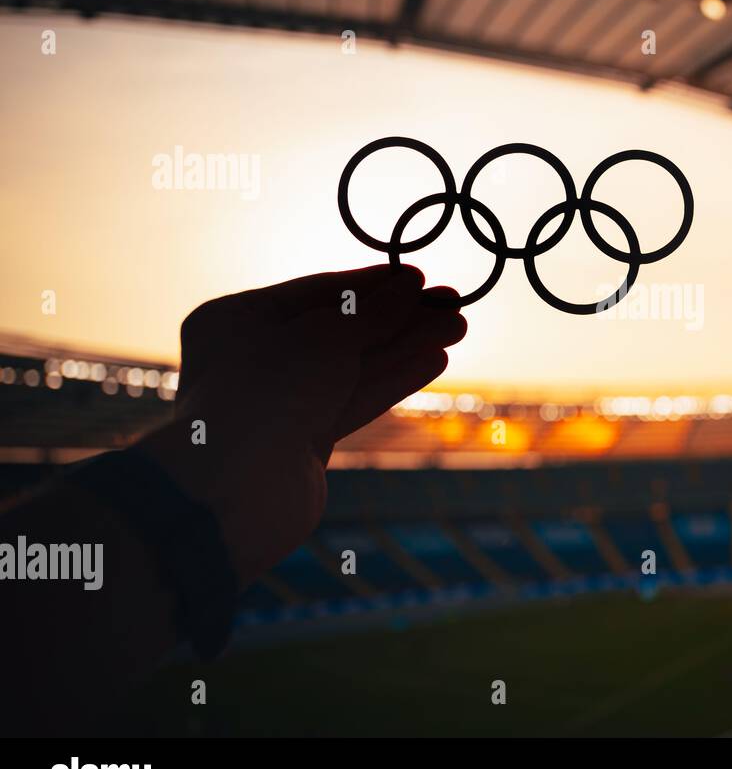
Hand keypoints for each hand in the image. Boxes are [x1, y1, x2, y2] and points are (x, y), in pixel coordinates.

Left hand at [137, 265, 464, 585]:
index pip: (318, 292)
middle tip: (453, 305)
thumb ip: (373, 312)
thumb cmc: (268, 394)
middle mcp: (255, 359)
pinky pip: (355, 400)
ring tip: (457, 328)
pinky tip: (434, 360)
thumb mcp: (326, 336)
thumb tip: (410, 287)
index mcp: (237, 320)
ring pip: (354, 366)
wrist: (237, 491)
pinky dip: (393, 379)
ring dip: (406, 346)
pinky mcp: (305, 441)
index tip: (419, 278)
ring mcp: (282, 403)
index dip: (373, 285)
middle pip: (342, 330)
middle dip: (399, 318)